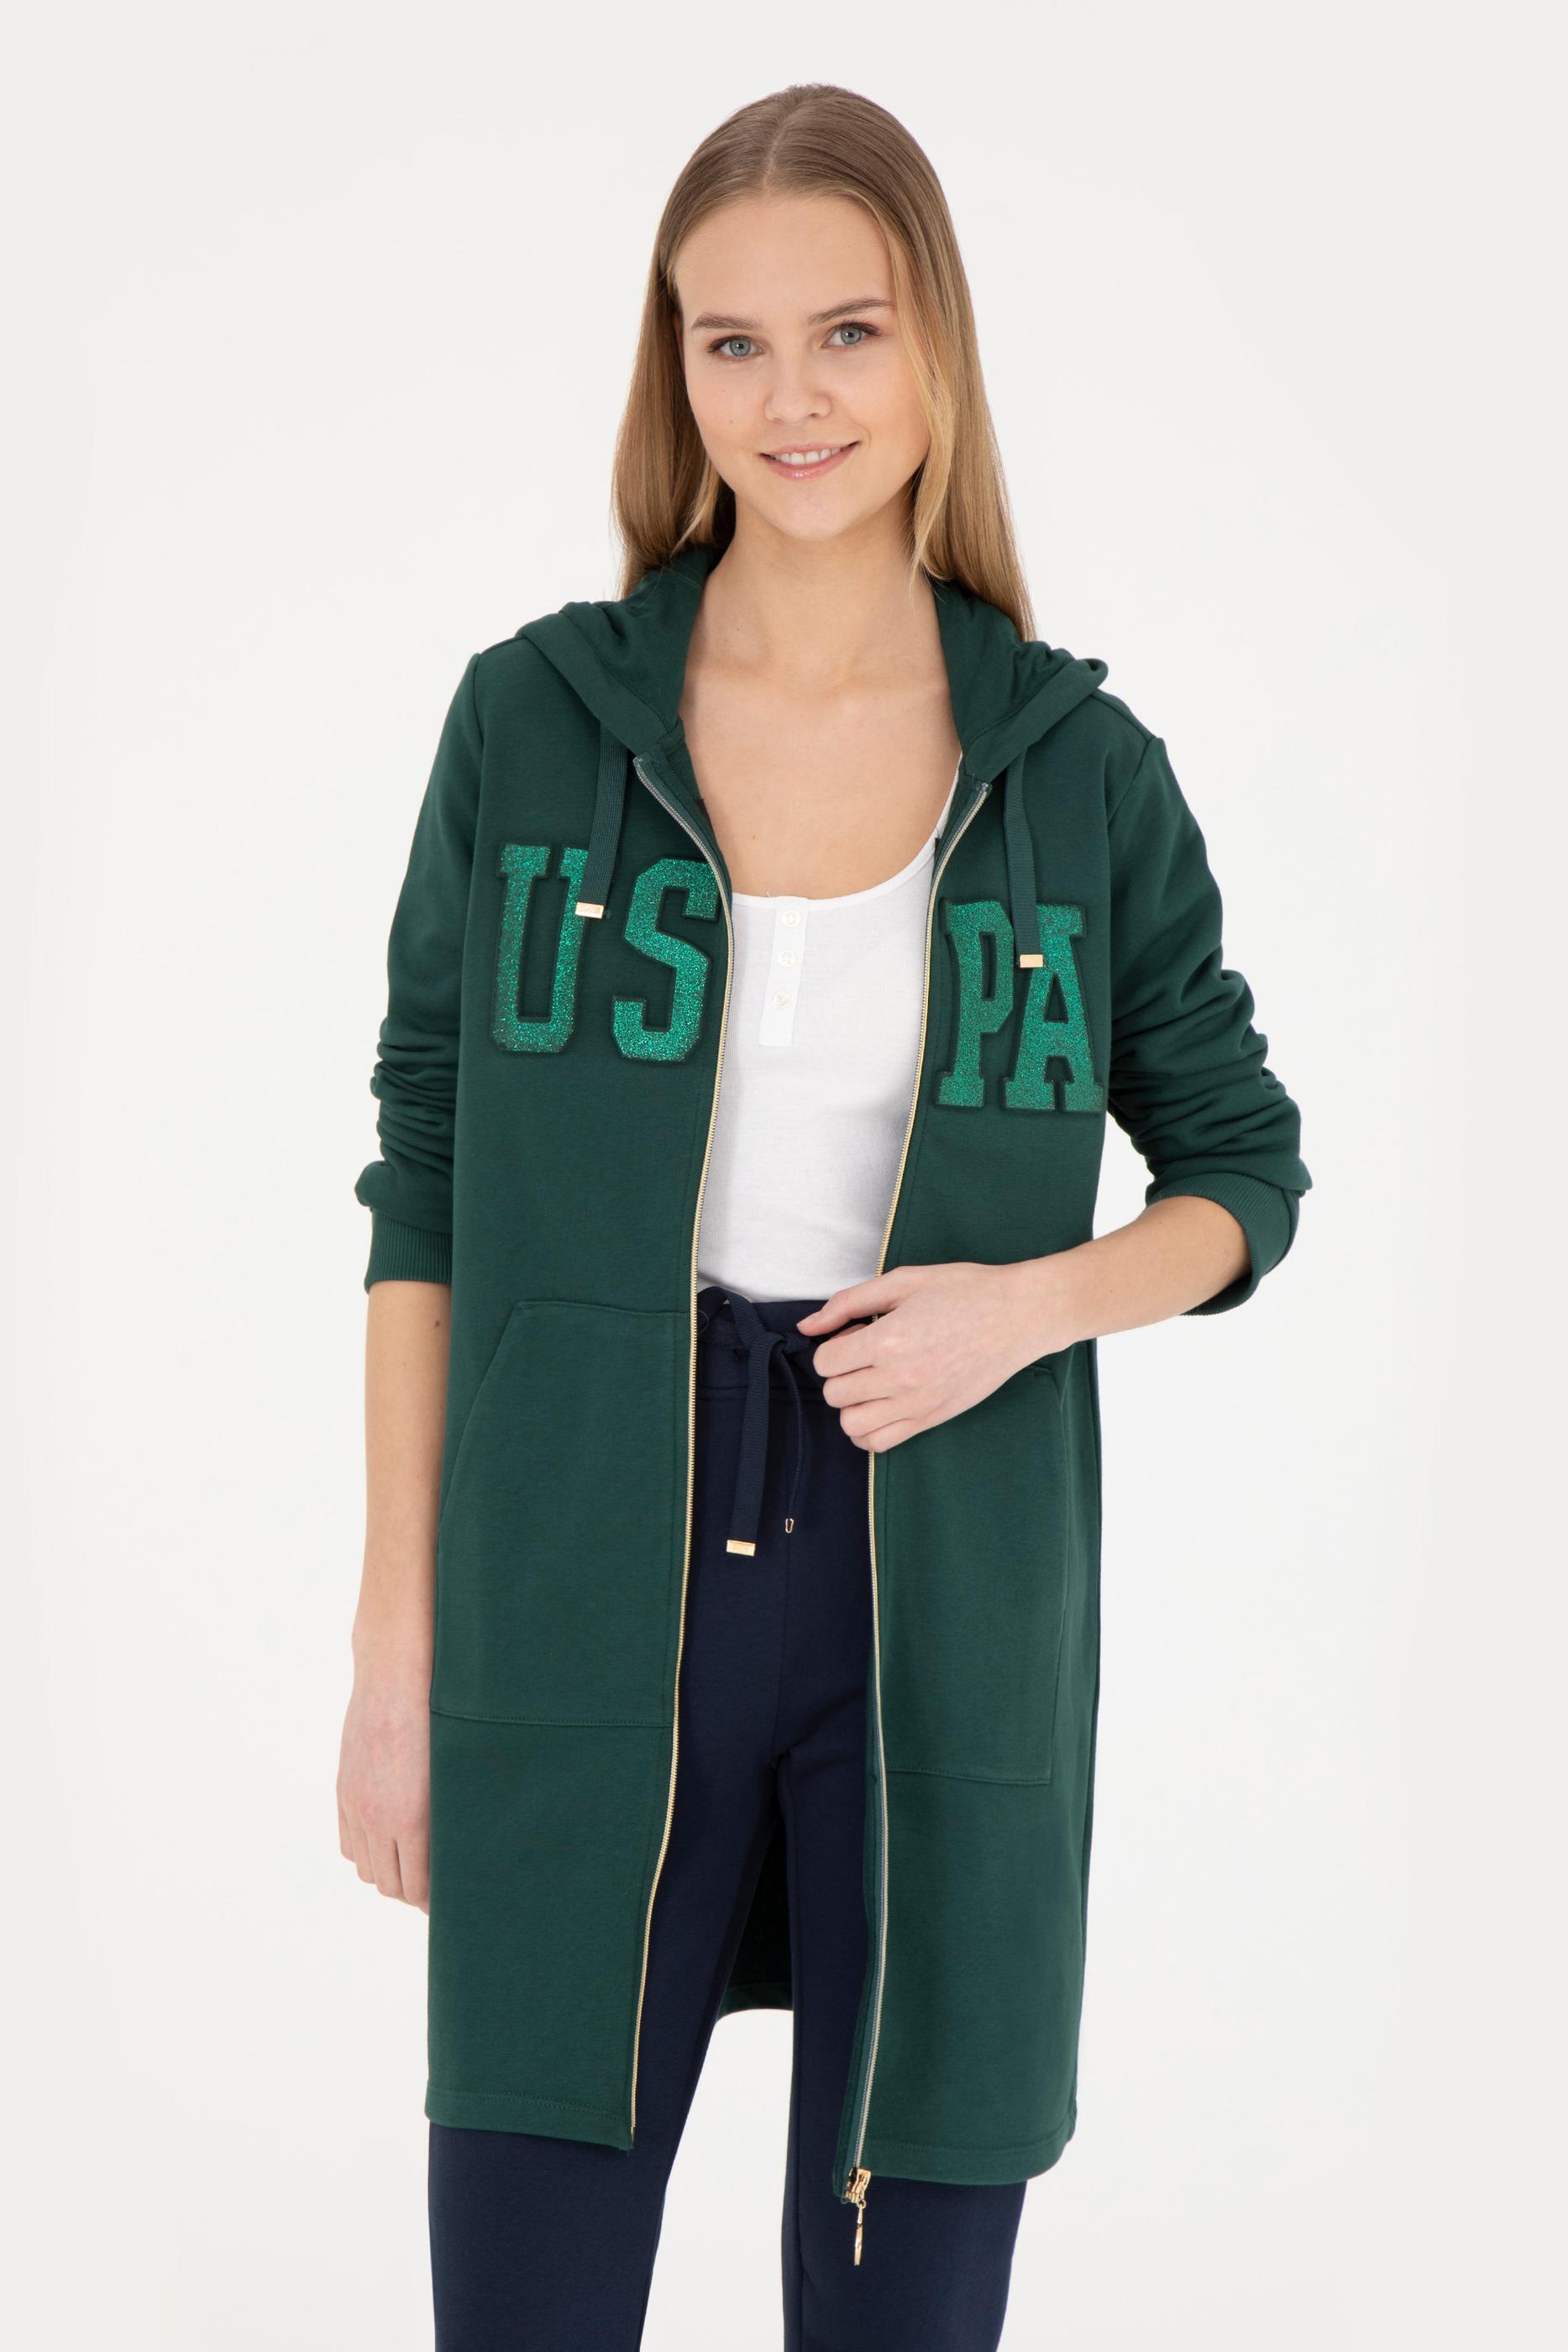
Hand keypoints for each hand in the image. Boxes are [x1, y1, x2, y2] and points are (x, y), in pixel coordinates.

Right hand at [337, 1662, 430, 1911]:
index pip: (418, 1887)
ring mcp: (357, 1806)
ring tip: (413, 1871)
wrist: (396, 1677)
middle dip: (414, 1894)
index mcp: (412, 1819)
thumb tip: (463, 1851)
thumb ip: (451, 1815)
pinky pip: (350, 1846)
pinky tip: (387, 1847)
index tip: (452, 1905)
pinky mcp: (344, 1792)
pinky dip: (367, 1855)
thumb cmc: (440, 1717)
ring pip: (368, 1870)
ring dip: (389, 1876)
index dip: (434, 1903)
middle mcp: (379, 1818)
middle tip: (436, 1893)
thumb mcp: (454, 1770)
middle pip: (391, 1885)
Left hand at [796, 1259, 1074, 1451]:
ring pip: (851, 1424)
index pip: (825, 1362)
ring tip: (873, 1379)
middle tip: (866, 1352)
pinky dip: (869, 1429)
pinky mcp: (931, 1419)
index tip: (857, 1332)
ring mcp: (916, 1404)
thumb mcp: (902, 1281)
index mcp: (889, 1340)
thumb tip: (807, 1325)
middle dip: (840, 1372)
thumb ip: (848, 1302)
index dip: (833, 1344)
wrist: (1016, 1316)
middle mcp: (899, 1379)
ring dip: (852, 1403)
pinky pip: (879, 1443)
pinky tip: (882, 1402)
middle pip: (834, 1394)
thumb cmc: (963, 1292)